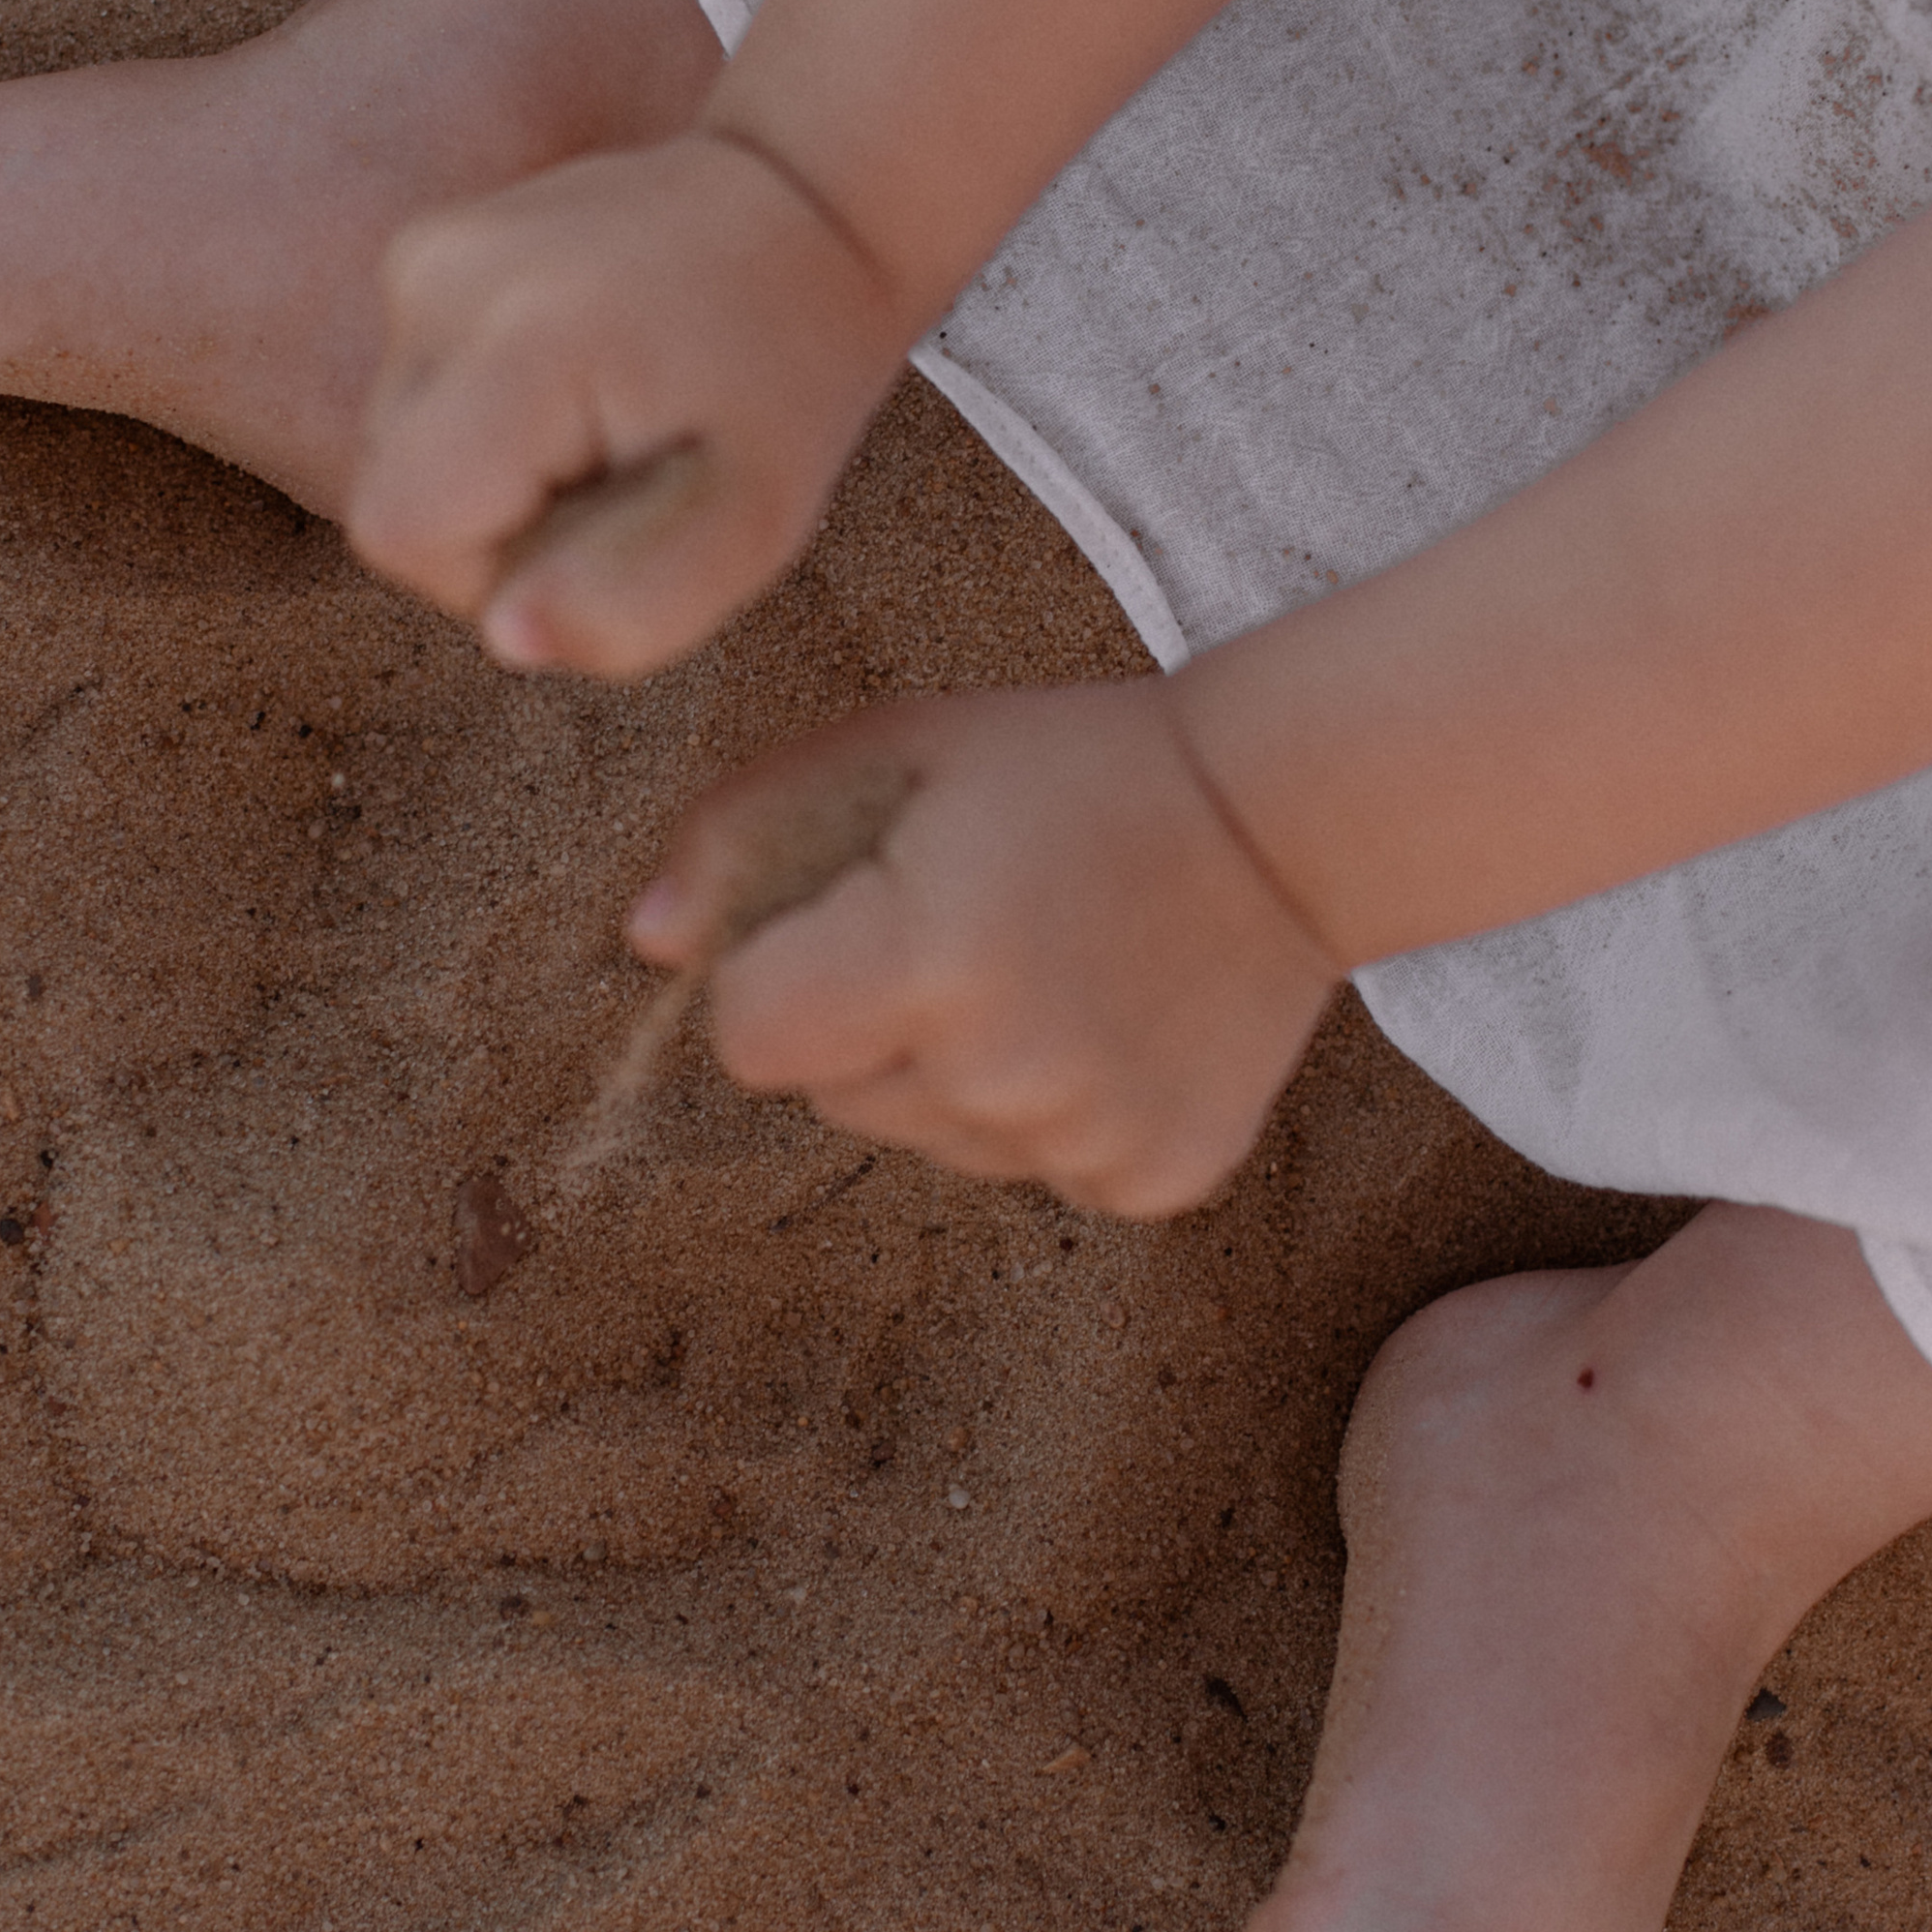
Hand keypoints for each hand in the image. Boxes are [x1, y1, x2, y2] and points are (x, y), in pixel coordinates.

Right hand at [348, 131, 907, 678]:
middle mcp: (441, 280)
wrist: (803, 207)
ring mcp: (423, 254)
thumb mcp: (753, 526)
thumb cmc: (787, 380)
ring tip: (607, 417)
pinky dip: (490, 420)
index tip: (600, 523)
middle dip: (499, 527)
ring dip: (497, 476)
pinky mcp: (424, 251)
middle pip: (393, 499)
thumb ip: (635, 608)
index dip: (488, 574)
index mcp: (519, 345)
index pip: (403, 533)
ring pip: (401, 453)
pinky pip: (419, 396)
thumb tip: (507, 640)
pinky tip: (580, 379)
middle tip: (621, 470)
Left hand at [629, 680, 1342, 1215]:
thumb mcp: (896, 751)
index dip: (778, 975)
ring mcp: (1082, 1143)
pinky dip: (1047, 1112)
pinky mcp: (1150, 1181)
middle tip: (966, 927)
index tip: (846, 919)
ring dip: (951, 1072)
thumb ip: (743, 834)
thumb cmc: (1067, 767)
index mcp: (920, 964)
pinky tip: (1105, 1019)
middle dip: (865, 1023)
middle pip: (833, 1098)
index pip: (748, 1039)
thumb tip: (648, 941)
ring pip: (928, 1141)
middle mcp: (999, 1075)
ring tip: (1042, 969)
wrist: (1283, 821)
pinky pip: (1031, 1171)